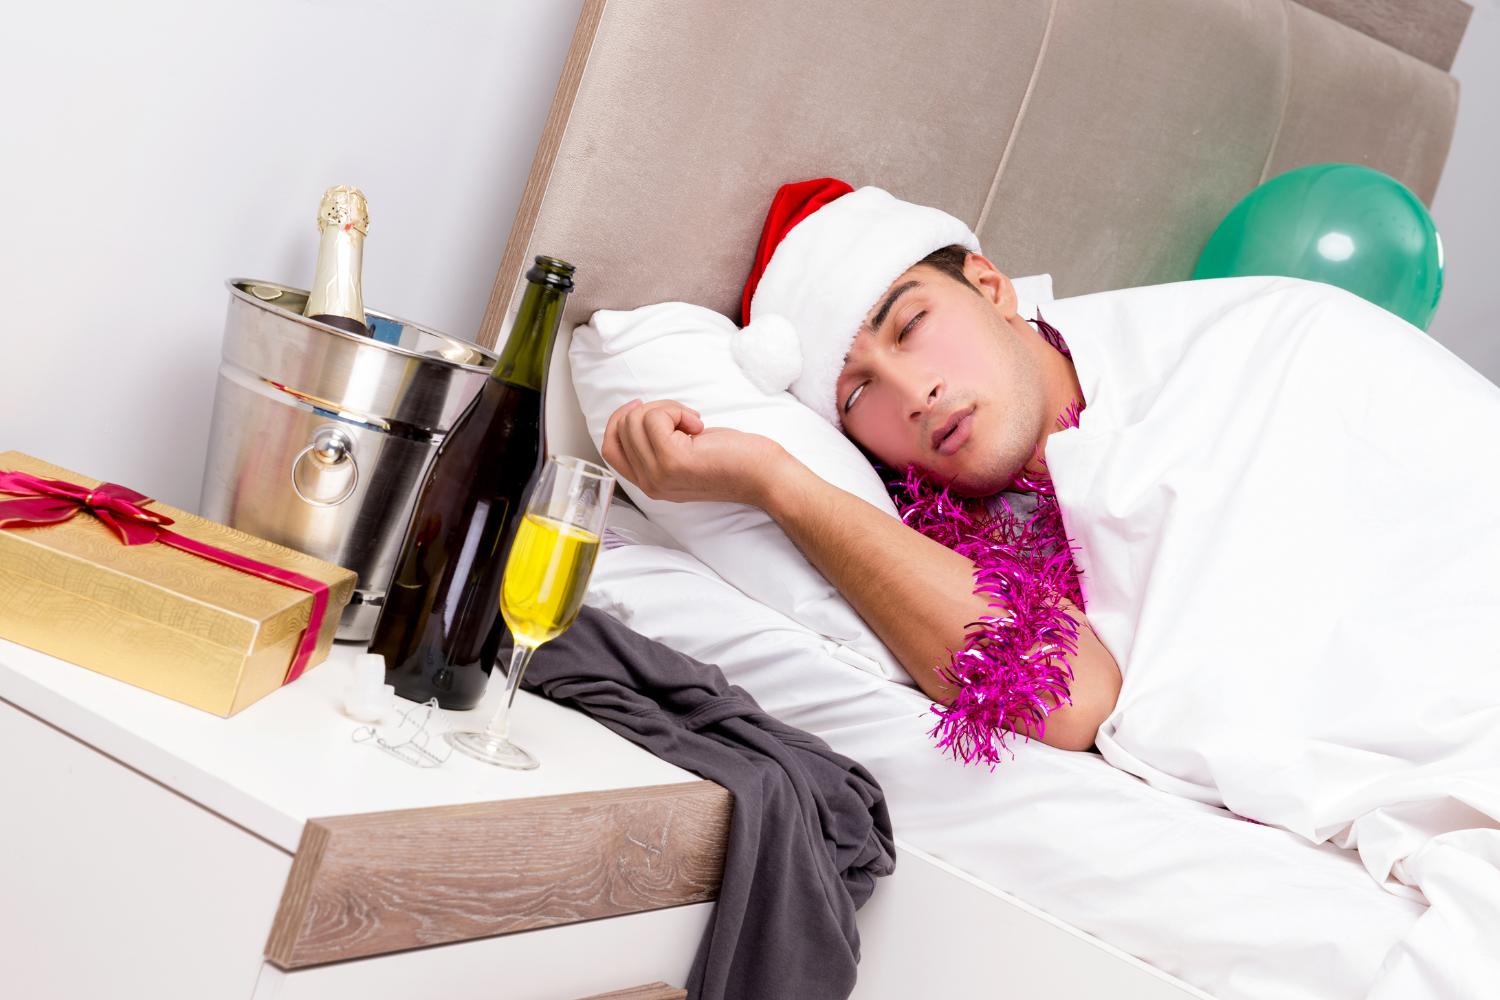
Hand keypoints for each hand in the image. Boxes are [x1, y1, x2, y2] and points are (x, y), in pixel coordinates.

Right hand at [602, 399, 789, 505]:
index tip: (639, 406)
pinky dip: (676, 410)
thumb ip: (657, 446)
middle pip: (622, 428)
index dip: (617, 421)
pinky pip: (655, 418)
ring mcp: (659, 474)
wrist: (762, 475)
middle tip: (685, 418)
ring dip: (666, 408)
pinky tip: (698, 425)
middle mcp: (649, 483)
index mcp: (649, 483)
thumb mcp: (683, 454)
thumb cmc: (732, 461)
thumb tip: (636, 415)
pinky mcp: (673, 460)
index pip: (609, 450)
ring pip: (636, 420)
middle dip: (652, 409)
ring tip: (692, 423)